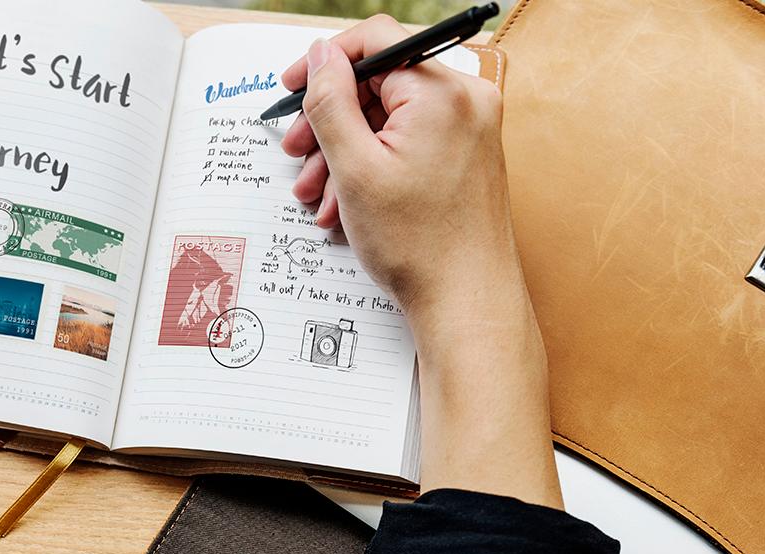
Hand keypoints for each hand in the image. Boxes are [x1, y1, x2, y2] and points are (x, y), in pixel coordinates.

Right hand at [283, 17, 561, 508]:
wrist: (466, 300)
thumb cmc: (421, 245)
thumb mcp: (355, 169)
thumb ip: (332, 103)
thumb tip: (321, 57)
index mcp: (443, 92)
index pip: (376, 41)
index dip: (325, 61)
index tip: (294, 86)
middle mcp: (466, 100)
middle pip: (380, 83)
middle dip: (330, 119)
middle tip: (296, 149)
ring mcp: (470, 127)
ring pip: (389, 117)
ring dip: (344, 149)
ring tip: (316, 191)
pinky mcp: (466, 153)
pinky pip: (408, 141)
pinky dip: (372, 164)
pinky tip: (344, 202)